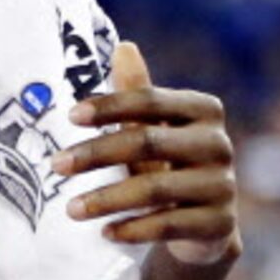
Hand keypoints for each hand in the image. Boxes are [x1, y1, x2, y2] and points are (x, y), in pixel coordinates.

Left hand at [55, 40, 240, 267]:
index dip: (110, 106)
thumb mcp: (153, 130)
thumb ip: (137, 95)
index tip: (70, 116)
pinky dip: (134, 229)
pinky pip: (170, 225)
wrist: (202, 227)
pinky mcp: (220, 224)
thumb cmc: (168, 167)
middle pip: (148, 142)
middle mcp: (218, 144)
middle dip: (96, 154)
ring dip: (107, 198)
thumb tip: (124, 47)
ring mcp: (223, 185)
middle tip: (56, 164)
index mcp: (203, 111)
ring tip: (70, 208)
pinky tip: (105, 232)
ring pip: (156, 188)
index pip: (151, 101)